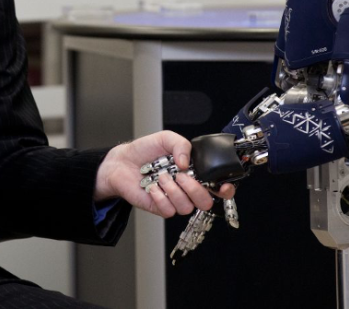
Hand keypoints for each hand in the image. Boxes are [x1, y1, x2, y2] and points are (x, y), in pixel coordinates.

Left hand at [94, 130, 234, 217]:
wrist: (123, 161)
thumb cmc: (145, 150)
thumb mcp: (166, 138)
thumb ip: (181, 144)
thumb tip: (186, 162)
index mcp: (194, 172)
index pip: (217, 187)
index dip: (225, 190)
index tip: (222, 186)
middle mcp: (186, 188)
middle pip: (205, 202)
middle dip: (195, 189)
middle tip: (181, 175)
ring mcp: (174, 199)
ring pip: (186, 207)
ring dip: (173, 190)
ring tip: (161, 177)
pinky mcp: (160, 207)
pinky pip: (168, 210)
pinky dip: (159, 197)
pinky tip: (151, 186)